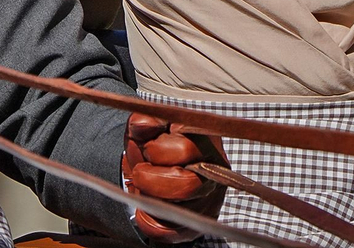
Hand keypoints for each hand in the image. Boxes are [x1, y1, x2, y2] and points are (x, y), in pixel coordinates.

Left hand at [123, 112, 227, 242]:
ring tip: (143, 188)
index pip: (185, 151)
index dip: (158, 151)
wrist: (151, 164)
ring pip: (180, 213)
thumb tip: (143, 127)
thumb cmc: (152, 142)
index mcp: (204, 141)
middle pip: (187, 186)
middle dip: (151, 181)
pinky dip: (151, 224)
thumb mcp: (145, 125)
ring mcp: (210, 198)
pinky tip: (143, 210)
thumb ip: (144, 121)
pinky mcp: (199, 221)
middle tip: (138, 173)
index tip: (146, 149)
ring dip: (150, 201)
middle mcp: (215, 171)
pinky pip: (173, 233)